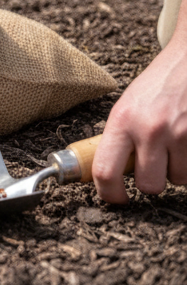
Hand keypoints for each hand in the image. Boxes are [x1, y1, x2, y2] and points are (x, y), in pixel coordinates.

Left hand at [93, 38, 186, 202]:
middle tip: (152, 165)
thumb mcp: (126, 106)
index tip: (116, 198)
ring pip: (177, 180)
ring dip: (176, 170)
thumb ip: (119, 137)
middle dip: (150, 181)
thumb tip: (107, 173)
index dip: (110, 194)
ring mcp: (181, 134)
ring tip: (173, 146)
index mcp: (122, 120)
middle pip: (148, 185)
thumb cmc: (156, 86)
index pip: (105, 171)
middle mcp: (150, 129)